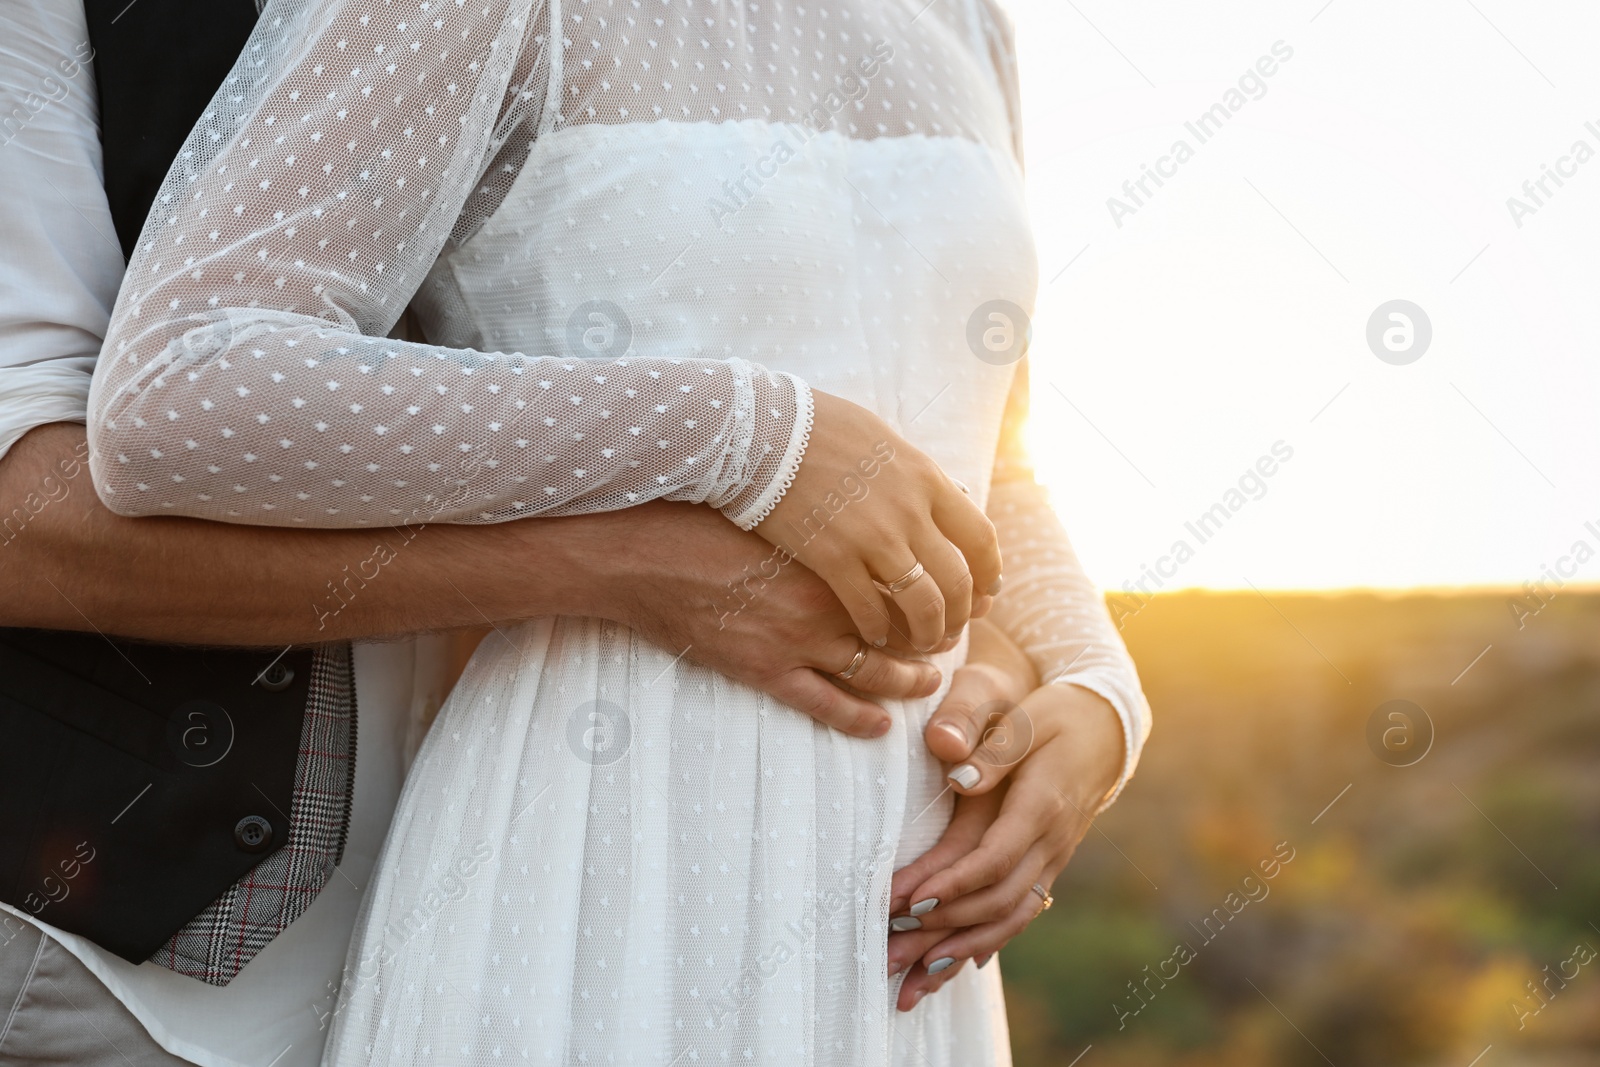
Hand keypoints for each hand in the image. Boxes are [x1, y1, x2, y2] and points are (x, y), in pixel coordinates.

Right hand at [587, 500, 939, 737]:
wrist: (646, 555)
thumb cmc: (706, 519)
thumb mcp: (779, 504)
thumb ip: (824, 514)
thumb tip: (864, 504)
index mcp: (833, 556)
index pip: (906, 581)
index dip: (933, 591)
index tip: (947, 593)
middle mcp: (826, 602)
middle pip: (902, 629)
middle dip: (931, 639)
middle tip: (949, 640)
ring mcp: (797, 642)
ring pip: (874, 672)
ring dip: (907, 681)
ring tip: (926, 681)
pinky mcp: (766, 671)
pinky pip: (824, 705)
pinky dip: (858, 719)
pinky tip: (879, 726)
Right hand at [755, 391, 1001, 653]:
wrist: (765, 432)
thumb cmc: (820, 428)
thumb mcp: (884, 440)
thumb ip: (914, 475)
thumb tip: (940, 491)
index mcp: (927, 479)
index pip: (980, 537)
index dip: (989, 572)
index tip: (987, 592)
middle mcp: (910, 513)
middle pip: (957, 580)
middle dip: (962, 614)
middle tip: (953, 629)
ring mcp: (873, 539)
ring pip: (922, 604)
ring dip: (928, 632)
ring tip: (921, 642)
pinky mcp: (833, 559)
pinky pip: (869, 609)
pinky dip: (877, 628)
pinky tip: (873, 632)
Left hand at [885, 628, 1125, 1009]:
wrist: (1103, 729)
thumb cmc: (1051, 717)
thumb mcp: (1021, 716)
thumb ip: (988, 745)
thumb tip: (957, 774)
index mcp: (1041, 805)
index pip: (994, 858)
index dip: (950, 883)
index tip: (906, 900)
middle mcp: (1051, 843)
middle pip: (997, 901)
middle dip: (942, 930)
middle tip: (889, 948)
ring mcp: (1052, 860)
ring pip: (1009, 919)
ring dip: (958, 950)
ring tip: (910, 979)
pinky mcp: (1045, 867)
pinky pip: (1017, 915)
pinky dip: (983, 944)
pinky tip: (949, 968)